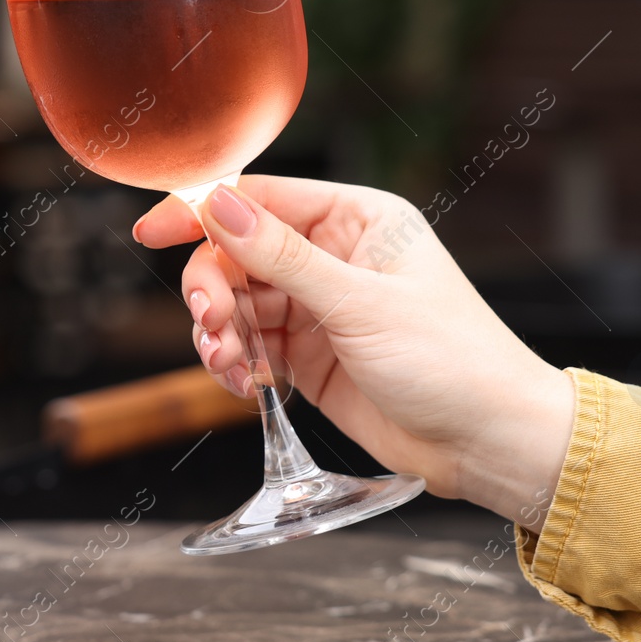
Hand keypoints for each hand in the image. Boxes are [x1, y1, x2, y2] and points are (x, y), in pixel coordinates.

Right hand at [133, 176, 572, 528]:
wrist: (489, 443)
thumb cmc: (452, 360)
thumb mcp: (359, 304)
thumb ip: (282, 257)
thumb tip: (217, 204)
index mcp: (356, 219)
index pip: (260, 198)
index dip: (201, 212)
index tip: (151, 232)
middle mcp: (333, 256)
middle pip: (236, 253)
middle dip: (211, 288)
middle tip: (210, 326)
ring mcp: (318, 307)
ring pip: (237, 303)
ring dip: (219, 334)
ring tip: (228, 367)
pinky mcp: (309, 356)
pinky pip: (250, 346)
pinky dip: (235, 364)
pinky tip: (245, 386)